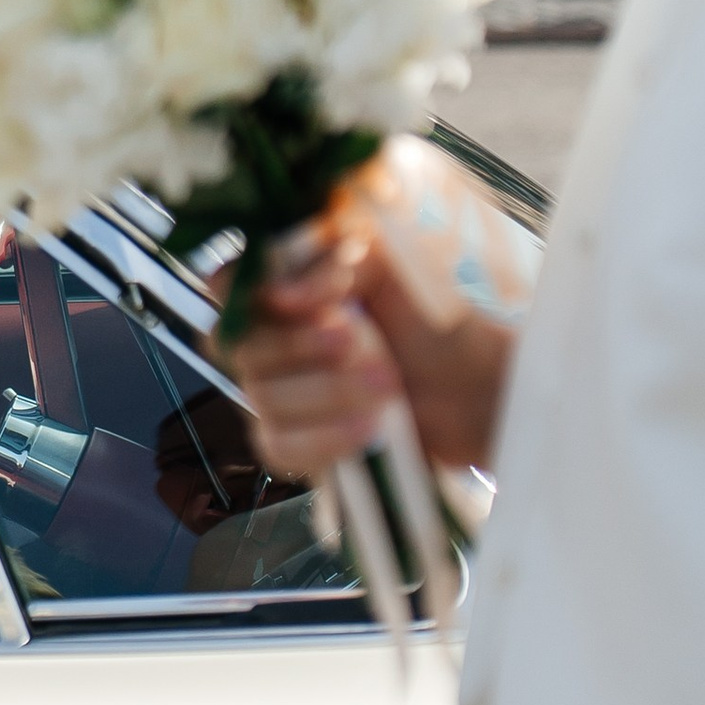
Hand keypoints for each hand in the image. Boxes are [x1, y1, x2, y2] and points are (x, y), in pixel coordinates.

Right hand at [223, 218, 512, 481]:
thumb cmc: (437, 323)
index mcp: (288, 286)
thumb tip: (281, 294)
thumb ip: (333, 258)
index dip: (248, 294)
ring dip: (326, 393)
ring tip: (387, 387)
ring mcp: (280, 395)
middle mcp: (272, 339)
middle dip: (299, 346)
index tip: (296, 300)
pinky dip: (323, 439)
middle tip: (360, 342)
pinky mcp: (299, 444)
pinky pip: (277, 446)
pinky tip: (367, 431)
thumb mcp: (392, 265)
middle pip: (237, 345)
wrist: (478, 394)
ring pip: (260, 398)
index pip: (226, 284)